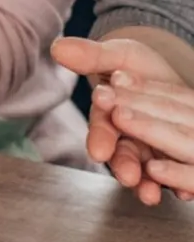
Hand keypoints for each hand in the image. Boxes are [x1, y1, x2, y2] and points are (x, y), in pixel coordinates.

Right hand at [52, 36, 184, 204]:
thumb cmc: (135, 68)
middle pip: (122, 155)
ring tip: (150, 193)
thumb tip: (58, 48)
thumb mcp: (116, 56)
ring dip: (147, 183)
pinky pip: (173, 175)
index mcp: (109, 115)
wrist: (162, 77)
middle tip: (127, 175)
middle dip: (124, 166)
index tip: (100, 148)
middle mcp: (126, 138)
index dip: (101, 138)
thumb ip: (90, 56)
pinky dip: (177, 184)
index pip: (102, 128)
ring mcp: (149, 151)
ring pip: (146, 171)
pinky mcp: (170, 158)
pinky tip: (182, 191)